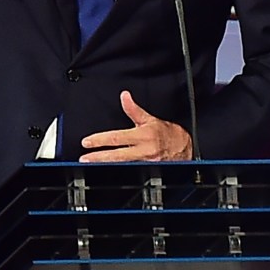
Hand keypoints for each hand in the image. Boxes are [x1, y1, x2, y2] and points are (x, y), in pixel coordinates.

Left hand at [78, 91, 193, 162]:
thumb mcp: (149, 119)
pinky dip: (117, 172)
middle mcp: (144, 151)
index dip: (100, 140)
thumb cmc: (166, 133)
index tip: (86, 142)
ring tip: (91, 166)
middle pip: (117, 155)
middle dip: (99, 158)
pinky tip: (106, 173)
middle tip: (84, 159)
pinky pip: (130, 172)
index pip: (117, 138)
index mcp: (143, 136)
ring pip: (122, 166)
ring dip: (105, 167)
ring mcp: (146, 163)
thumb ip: (133, 109)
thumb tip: (124, 96)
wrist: (184, 148)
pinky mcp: (148, 172)